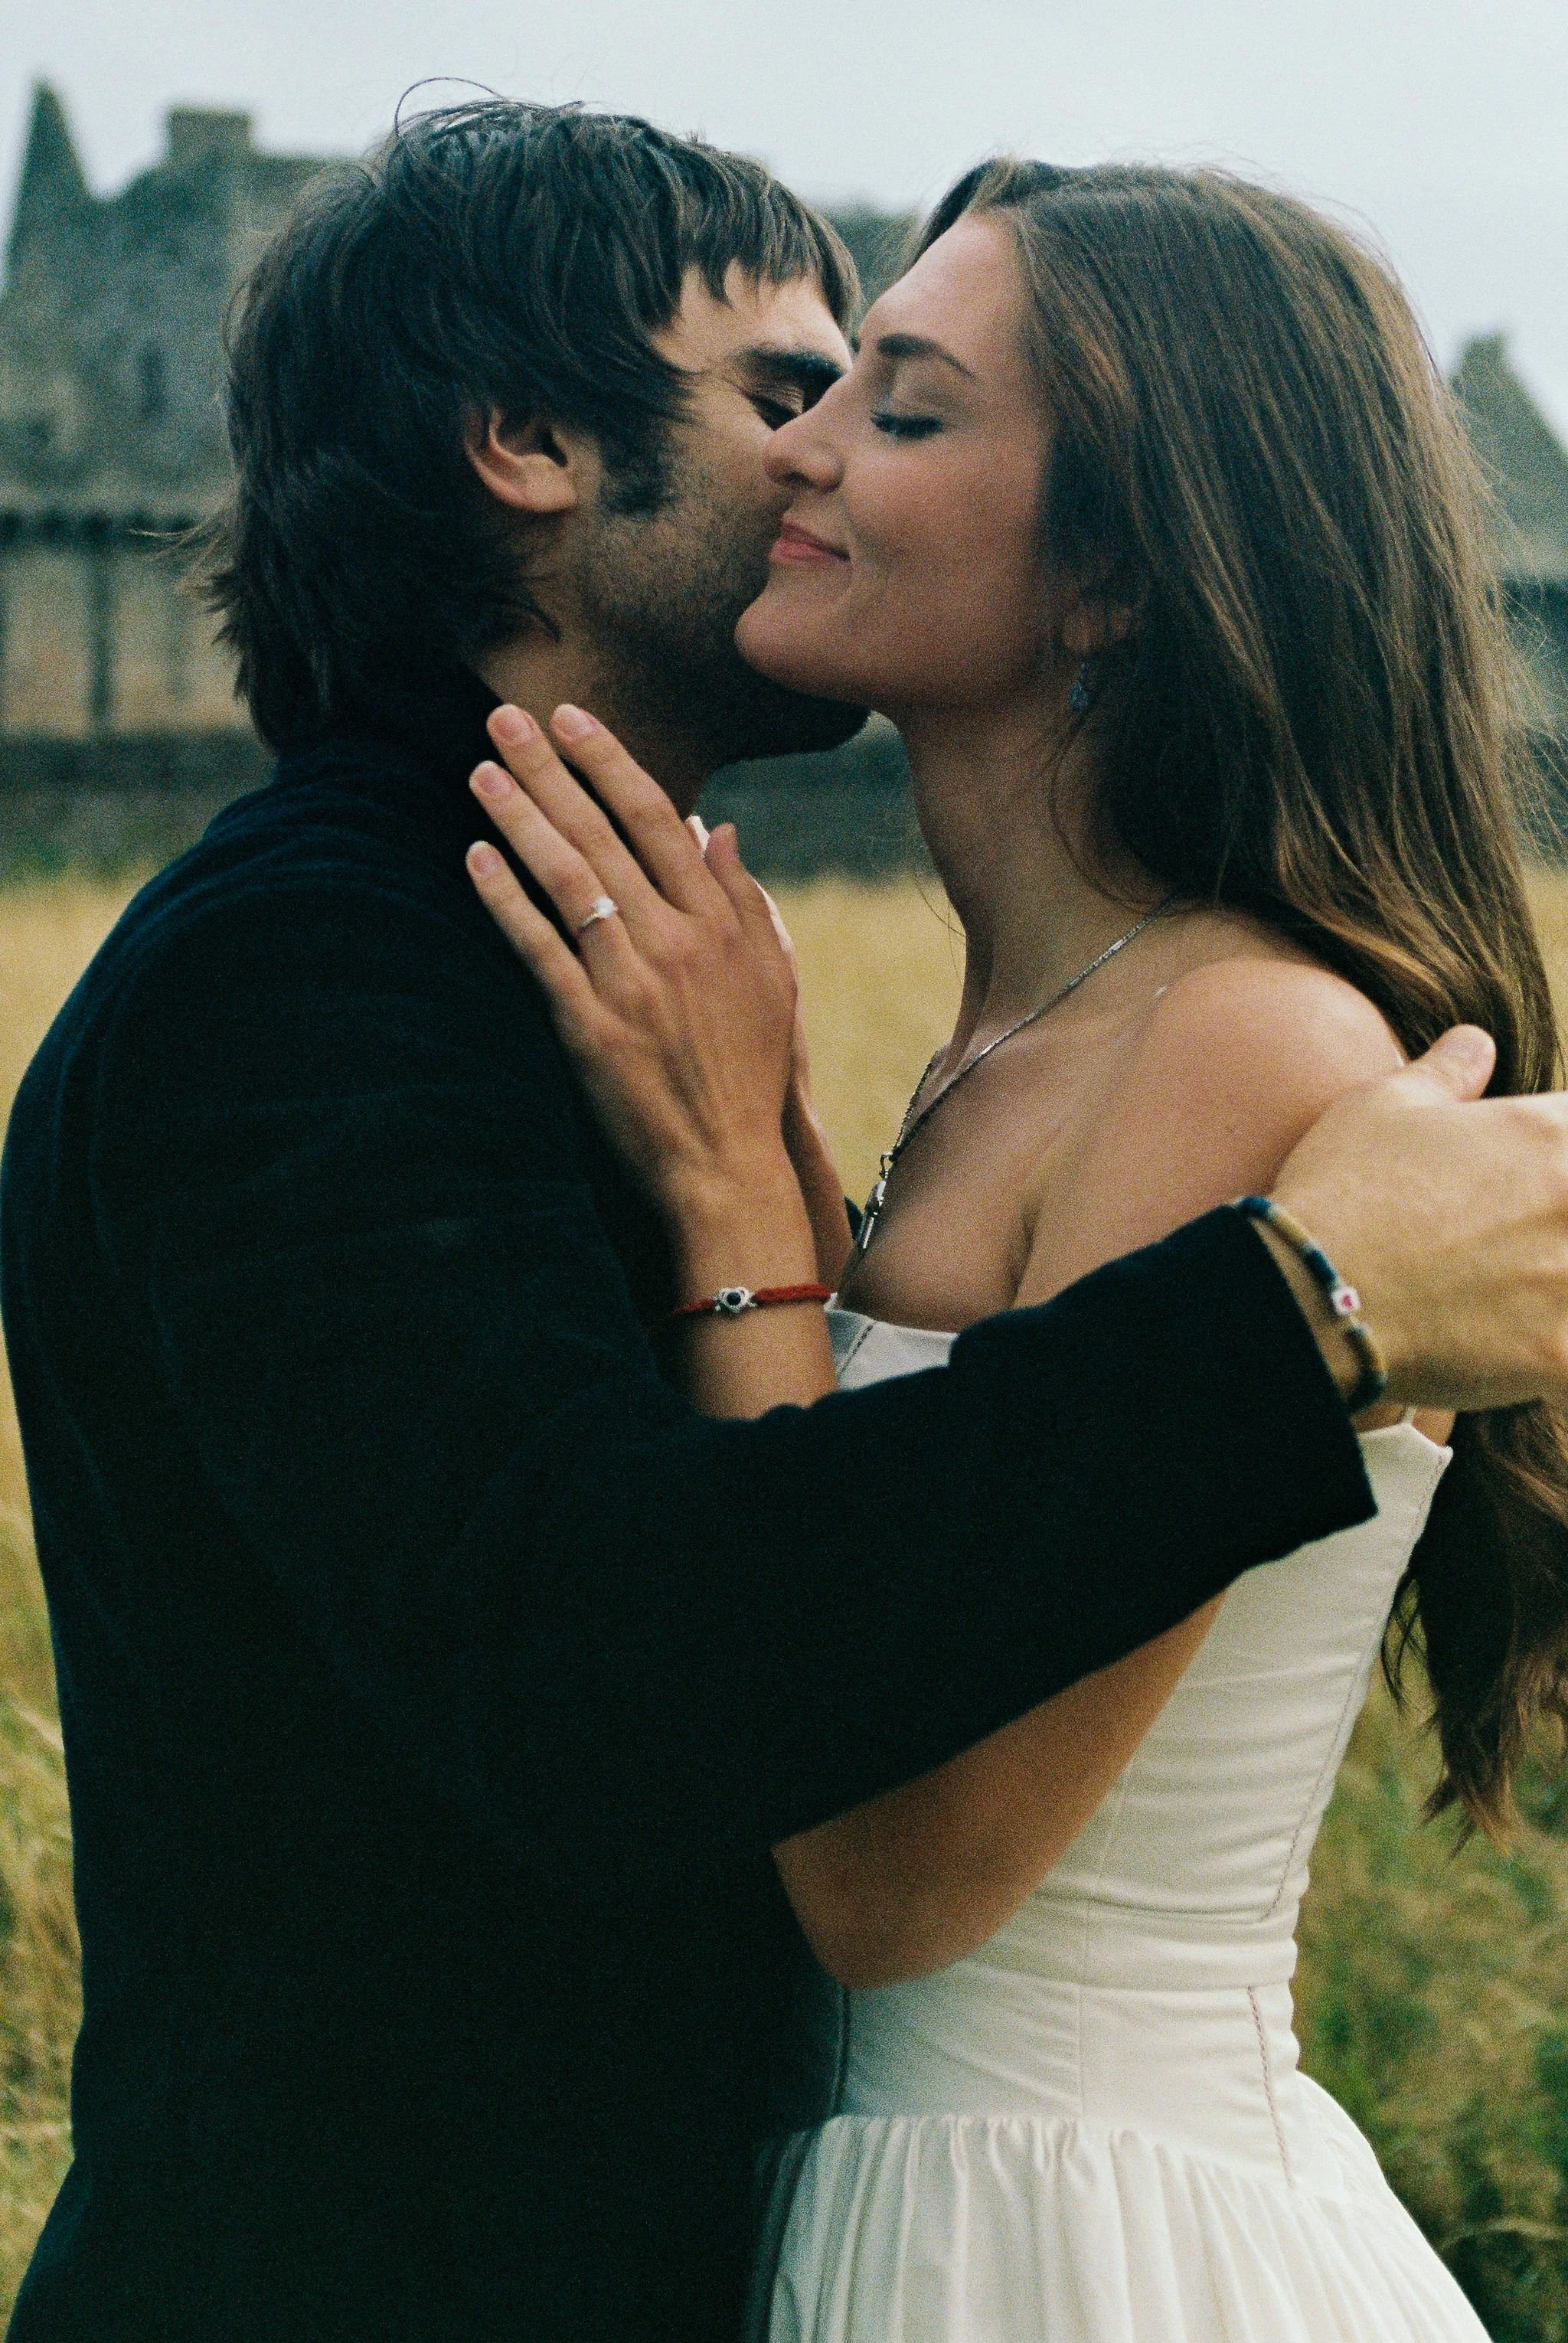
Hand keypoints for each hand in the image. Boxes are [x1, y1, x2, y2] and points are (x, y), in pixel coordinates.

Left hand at [465, 704, 814, 1281]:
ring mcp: (631, 984)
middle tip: (502, 717)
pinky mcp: (590, 1028)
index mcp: (721, 922)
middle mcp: (677, 942)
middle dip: (550, 769)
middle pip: (603, 835)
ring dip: (520, 818)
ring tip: (480, 771)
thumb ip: (744, 899)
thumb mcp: (771, 978)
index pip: (657, 819)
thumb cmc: (750, 1071)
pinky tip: (475, 858)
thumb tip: (717, 829)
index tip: (571, 717)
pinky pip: (539, 950)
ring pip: (567, 881)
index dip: (610, 762)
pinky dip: (506, 900)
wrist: (728, 1162)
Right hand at [1273, 1026, 1567, 1409]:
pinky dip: (1553, 1351)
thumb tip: (1476, 1043)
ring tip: (1508, 1290)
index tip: (1527, 1183)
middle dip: (1556, 1224)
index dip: (1557, 1154)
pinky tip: (1517, 1349)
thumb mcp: (1384, 1106)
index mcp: (1549, 1134)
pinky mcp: (1560, 1355)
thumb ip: (1446, 1072)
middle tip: (1503, 1242)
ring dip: (1559, 1285)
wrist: (1305, 1292)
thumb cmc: (1341, 1190)